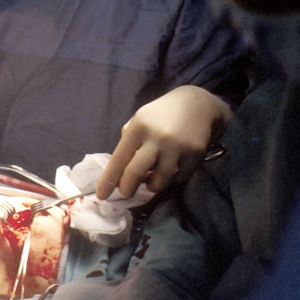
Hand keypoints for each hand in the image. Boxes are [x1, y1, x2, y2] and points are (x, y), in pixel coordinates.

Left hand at [96, 85, 232, 199]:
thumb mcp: (140, 118)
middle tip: (126, 193)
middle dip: (127, 189)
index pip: (119, 159)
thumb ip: (129, 140)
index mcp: (139, 127)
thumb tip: (120, 169)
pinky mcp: (194, 155)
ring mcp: (176, 147)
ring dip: (153, 186)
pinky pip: (178, 179)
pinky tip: (171, 170)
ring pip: (159, 181)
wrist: (197, 104)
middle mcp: (156, 137)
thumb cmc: (162, 114)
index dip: (108, 180)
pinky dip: (172, 180)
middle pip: (135, 173)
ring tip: (152, 179)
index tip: (102, 196)